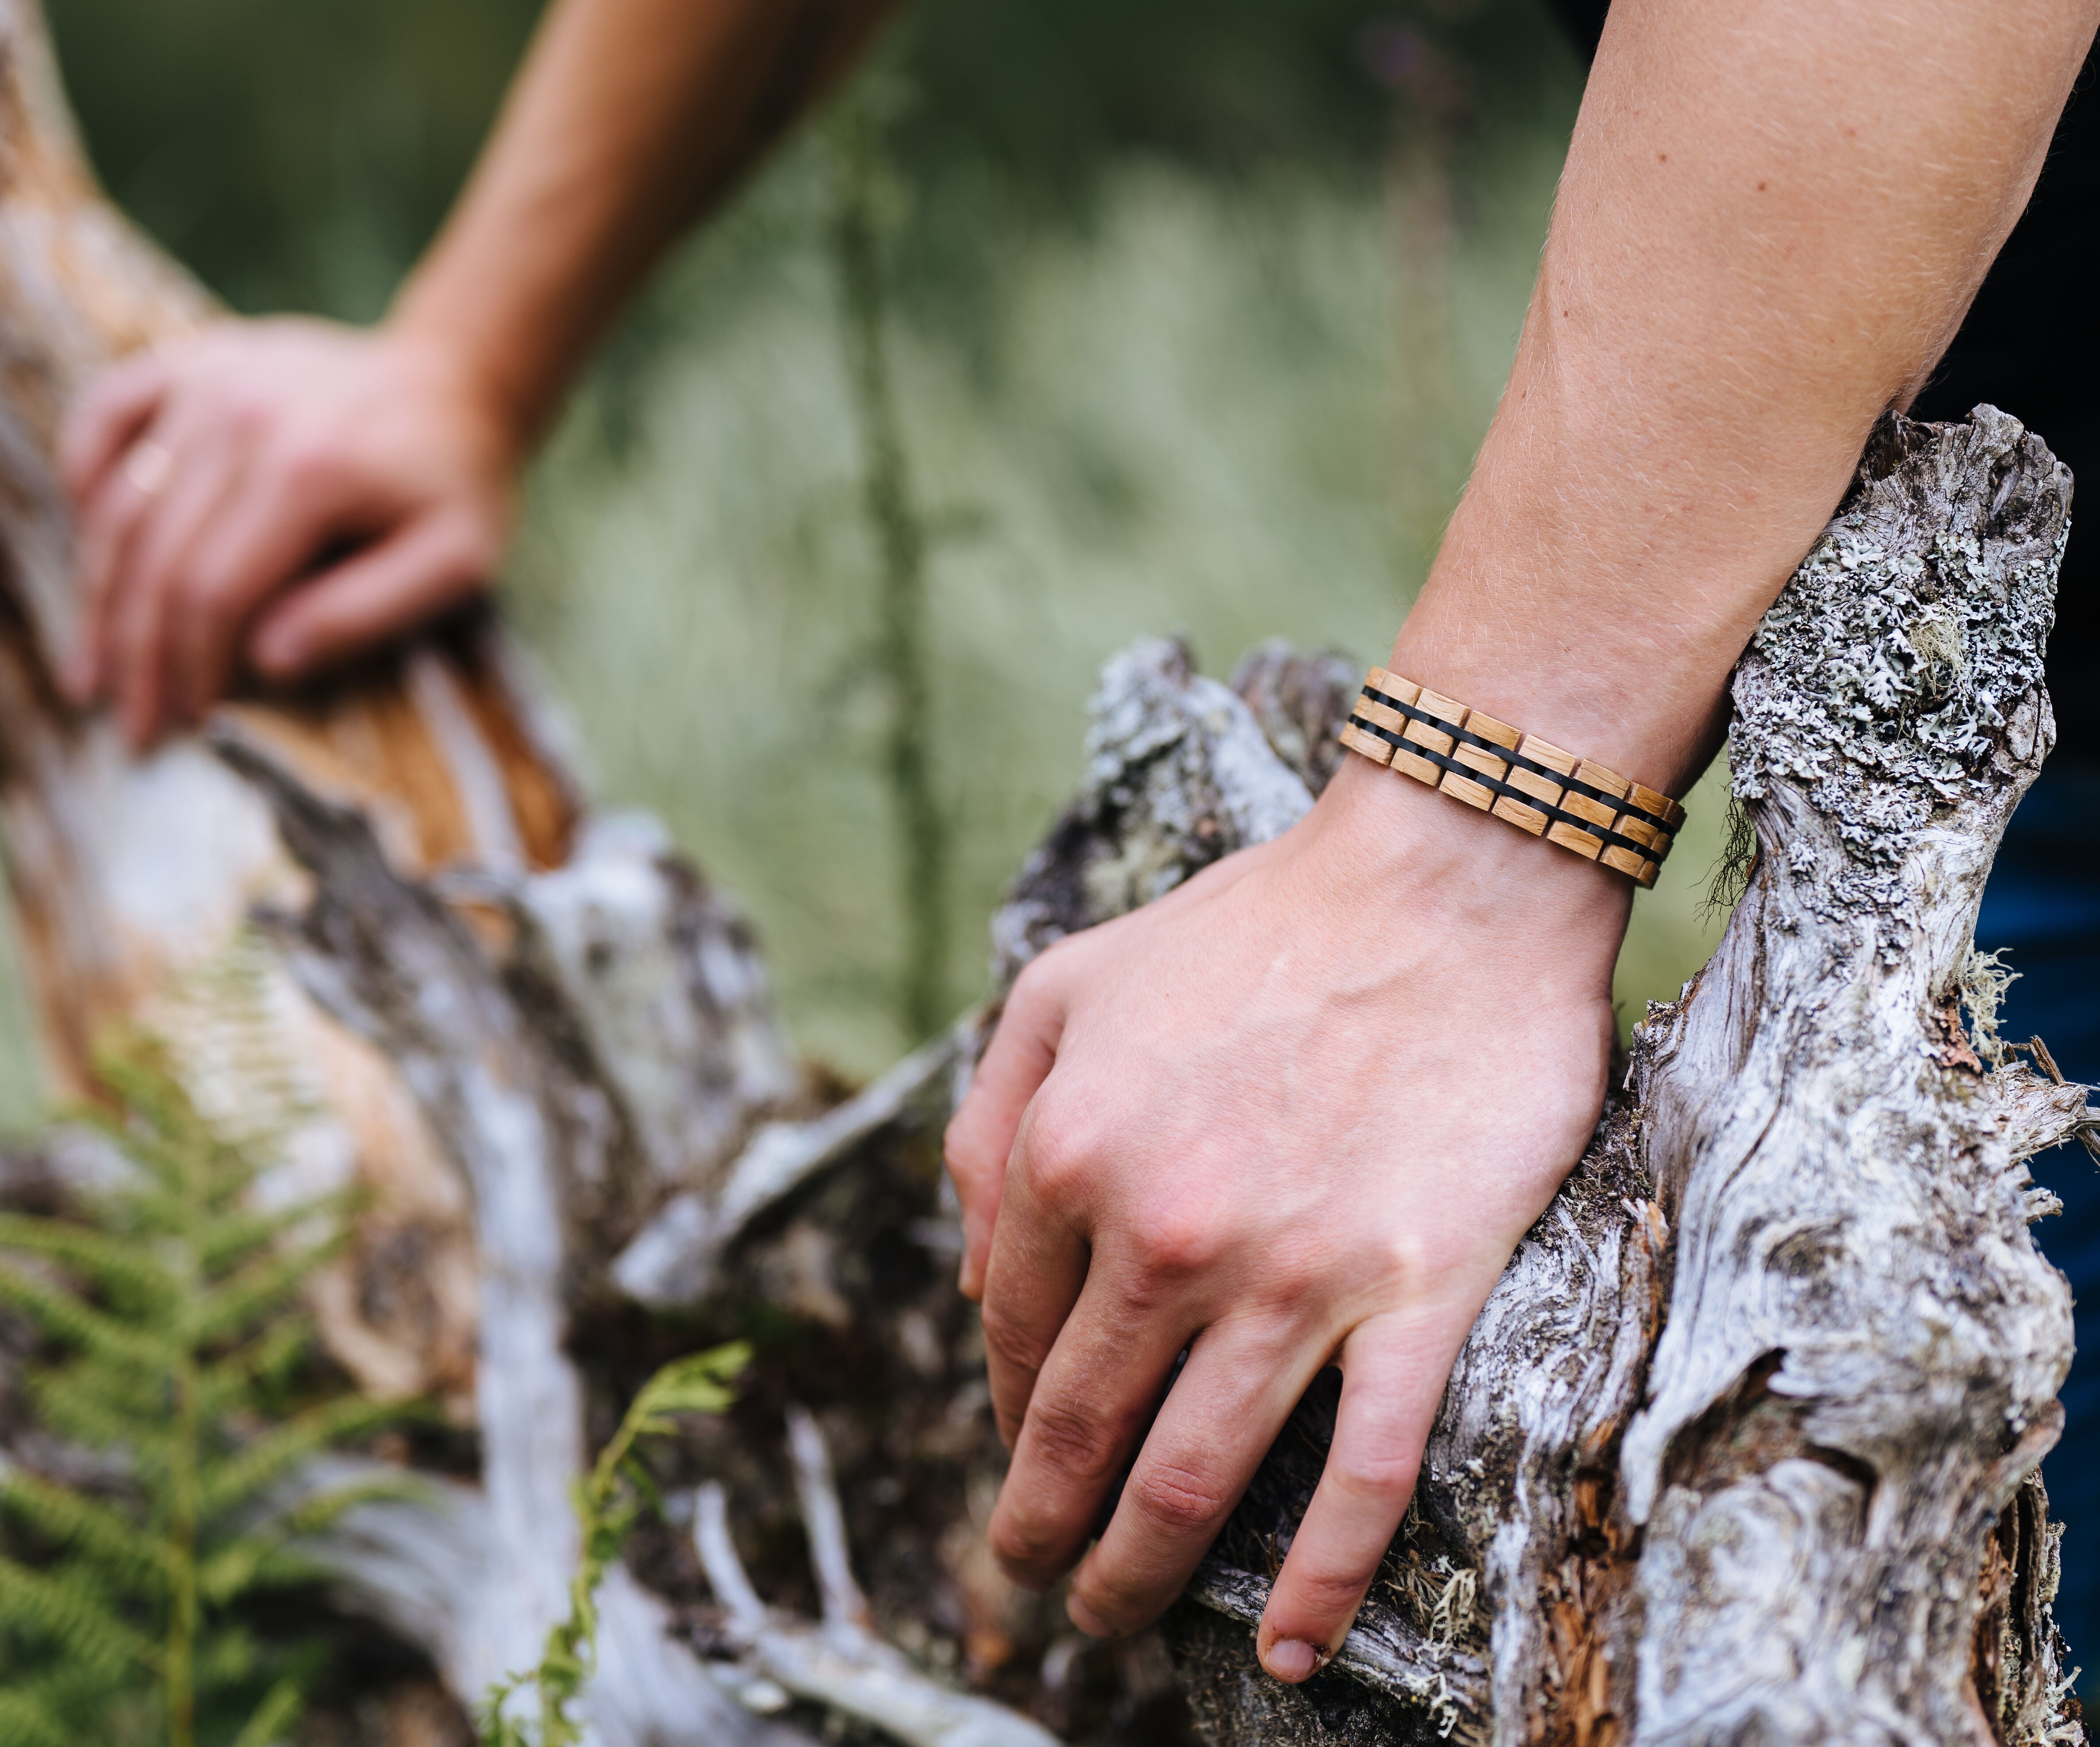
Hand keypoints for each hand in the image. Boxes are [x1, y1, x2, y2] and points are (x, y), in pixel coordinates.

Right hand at [58, 317, 522, 745]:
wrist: (457, 382)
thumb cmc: (459, 486)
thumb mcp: (454, 563)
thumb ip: (366, 613)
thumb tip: (267, 662)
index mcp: (309, 472)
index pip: (214, 590)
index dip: (191, 667)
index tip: (188, 724)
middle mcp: (244, 415)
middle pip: (155, 557)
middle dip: (136, 655)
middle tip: (131, 725)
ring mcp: (211, 378)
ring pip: (119, 501)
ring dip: (97, 594)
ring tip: (93, 669)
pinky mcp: (194, 359)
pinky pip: (106, 411)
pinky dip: (85, 475)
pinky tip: (89, 541)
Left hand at [944, 761, 1627, 1680]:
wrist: (1441, 879)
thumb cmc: (1252, 924)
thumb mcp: (1064, 985)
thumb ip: (988, 1124)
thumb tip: (968, 1283)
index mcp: (1071, 1152)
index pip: (1015, 1332)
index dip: (1011, 1410)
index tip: (1026, 1450)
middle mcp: (1166, 1230)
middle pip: (1082, 1431)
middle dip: (1042, 1529)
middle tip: (1033, 1584)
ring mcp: (1295, 1274)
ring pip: (1193, 1476)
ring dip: (1138, 1572)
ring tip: (1112, 1621)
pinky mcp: (1414, 1292)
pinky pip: (1362, 1475)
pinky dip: (1319, 1578)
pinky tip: (1290, 1648)